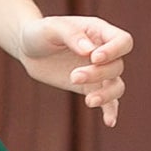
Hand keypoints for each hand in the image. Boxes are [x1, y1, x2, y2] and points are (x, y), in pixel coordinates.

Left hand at [17, 13, 131, 126]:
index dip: (114, 51)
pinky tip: (109, 122)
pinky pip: (108, 101)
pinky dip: (110, 111)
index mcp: (99, 32)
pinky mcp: (89, 88)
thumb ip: (72, 35)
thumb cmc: (40, 33)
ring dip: (106, 94)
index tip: (94, 58)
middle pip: (117, 66)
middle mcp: (104, 52)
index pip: (123, 41)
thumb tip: (90, 51)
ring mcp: (98, 71)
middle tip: (73, 76)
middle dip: (98, 74)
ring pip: (116, 85)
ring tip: (88, 101)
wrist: (27, 49)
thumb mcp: (51, 28)